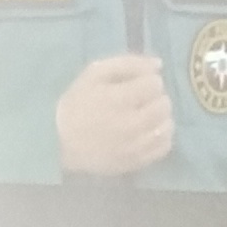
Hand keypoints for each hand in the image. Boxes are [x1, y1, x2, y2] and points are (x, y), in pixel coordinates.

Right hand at [54, 53, 176, 176]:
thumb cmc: (77, 104)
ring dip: (160, 118)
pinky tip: (147, 132)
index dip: (148, 81)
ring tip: (145, 117)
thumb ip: (127, 64)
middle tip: (141, 101)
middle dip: (155, 98)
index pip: (155, 84)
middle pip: (164, 104)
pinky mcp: (136, 162)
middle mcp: (130, 124)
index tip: (136, 85)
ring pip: (167, 126)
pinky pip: (164, 147)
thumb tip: (158, 65)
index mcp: (117, 99)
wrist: (59, 143)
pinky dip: (160, 137)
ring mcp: (135, 146)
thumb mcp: (94, 74)